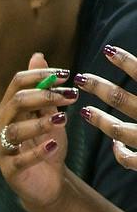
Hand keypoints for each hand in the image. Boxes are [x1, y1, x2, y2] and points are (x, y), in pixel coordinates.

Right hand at [0, 53, 78, 209]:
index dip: (39, 76)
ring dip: (40, 123)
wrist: (48, 180)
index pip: (16, 85)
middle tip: (70, 96)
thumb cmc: (47, 145)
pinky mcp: (9, 171)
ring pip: (14, 131)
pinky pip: (19, 160)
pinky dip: (37, 152)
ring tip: (63, 120)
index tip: (66, 75)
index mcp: (9, 111)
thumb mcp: (49, 113)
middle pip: (14, 104)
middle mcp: (0, 128)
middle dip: (43, 96)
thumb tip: (37, 56)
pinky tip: (53, 145)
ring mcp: (2, 150)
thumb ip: (43, 89)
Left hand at [76, 44, 136, 170]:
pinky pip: (130, 160)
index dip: (126, 62)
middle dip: (100, 88)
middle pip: (122, 100)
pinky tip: (115, 145)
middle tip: (81, 78)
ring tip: (86, 111)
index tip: (108, 51)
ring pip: (118, 131)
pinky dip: (121, 153)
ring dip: (100, 121)